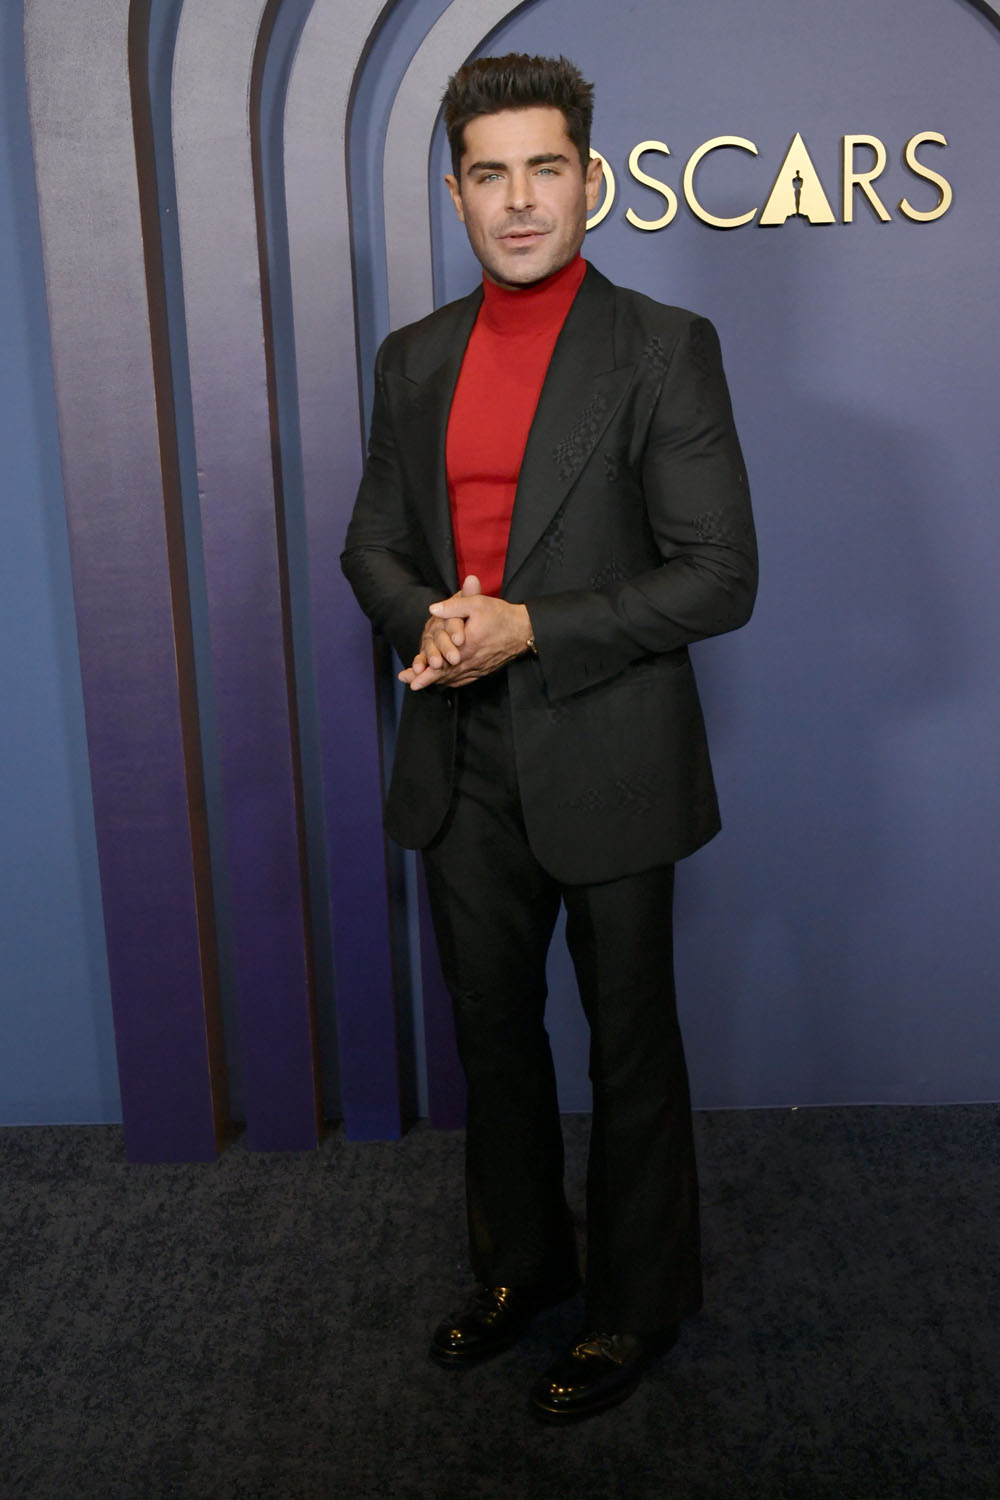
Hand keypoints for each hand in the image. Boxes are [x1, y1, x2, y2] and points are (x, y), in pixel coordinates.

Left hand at [399, 577, 532, 690]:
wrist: (524, 630)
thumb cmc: (500, 615)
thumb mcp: (477, 604)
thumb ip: (454, 606)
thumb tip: (432, 609)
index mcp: (466, 647)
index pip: (441, 665)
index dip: (424, 672)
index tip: (409, 678)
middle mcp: (471, 661)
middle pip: (444, 676)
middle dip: (425, 680)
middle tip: (410, 684)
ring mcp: (478, 668)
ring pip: (453, 679)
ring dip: (436, 682)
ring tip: (420, 684)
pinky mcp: (483, 669)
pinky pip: (464, 679)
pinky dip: (452, 682)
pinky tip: (444, 682)